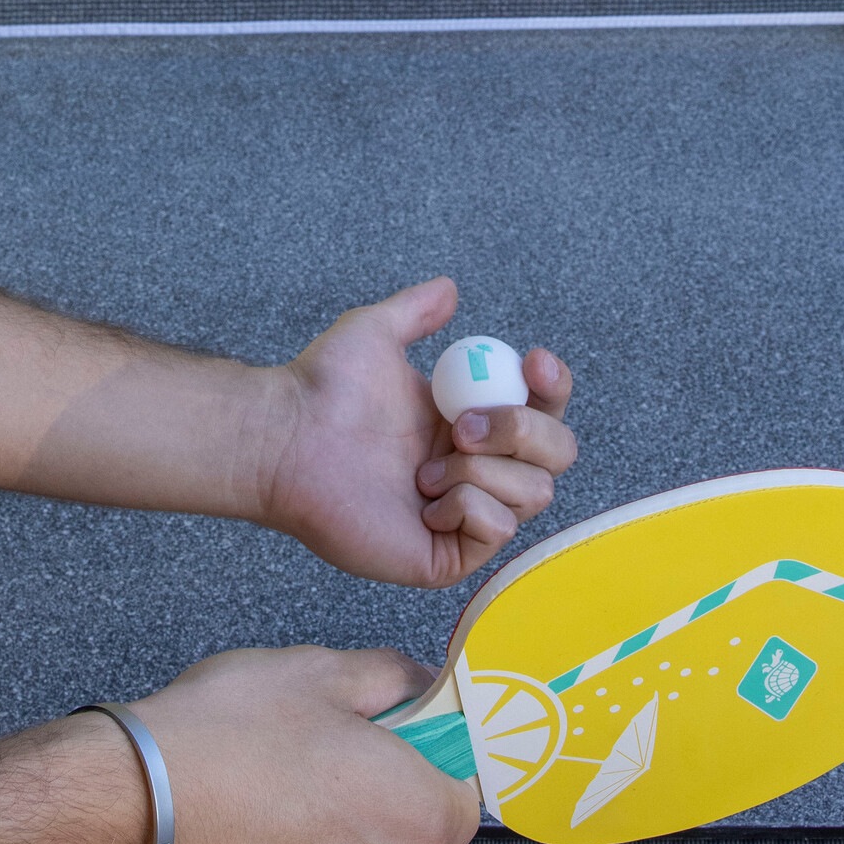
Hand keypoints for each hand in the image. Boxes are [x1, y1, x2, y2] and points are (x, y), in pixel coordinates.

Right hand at [109, 644, 477, 843]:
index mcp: (412, 818)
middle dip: (367, 802)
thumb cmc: (221, 740)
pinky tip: (226, 832)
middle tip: (309, 753)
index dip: (426, 763)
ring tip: (255, 791)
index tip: (390, 739)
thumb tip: (413, 684)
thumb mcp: (312, 670)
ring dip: (315, 842)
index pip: (461, 800)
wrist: (122, 814)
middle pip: (400, 843)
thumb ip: (386, 677)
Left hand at [253, 278, 575, 588]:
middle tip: (463, 423)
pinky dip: (468, 507)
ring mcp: (465, 514)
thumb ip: (415, 310)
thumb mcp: (374, 332)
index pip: (545, 411)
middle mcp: (477, 468)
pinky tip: (422, 500)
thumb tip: (450, 289)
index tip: (533, 360)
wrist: (287, 438)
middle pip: (556, 454)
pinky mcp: (447, 554)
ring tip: (422, 468)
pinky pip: (498, 531)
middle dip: (523, 431)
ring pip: (533, 494)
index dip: (553, 388)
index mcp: (472, 421)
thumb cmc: (323, 388)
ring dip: (482, 470)